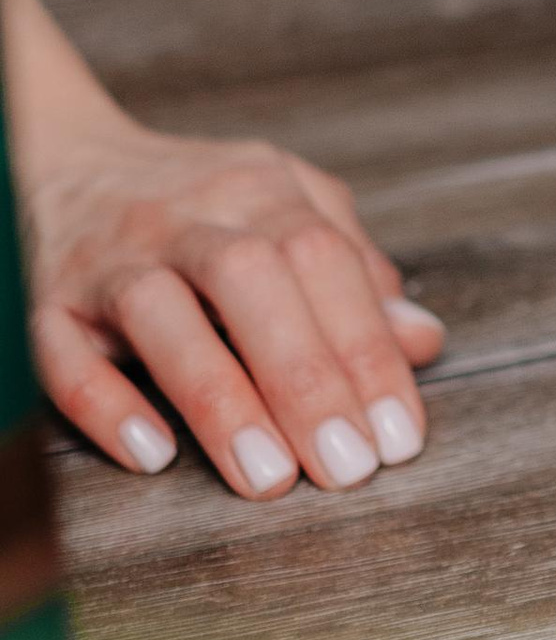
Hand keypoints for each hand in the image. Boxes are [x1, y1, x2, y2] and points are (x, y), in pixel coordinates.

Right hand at [22, 112, 444, 500]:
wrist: (68, 161)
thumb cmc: (203, 203)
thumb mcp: (291, 208)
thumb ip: (356, 272)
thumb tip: (424, 342)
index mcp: (260, 190)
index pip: (326, 260)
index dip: (369, 350)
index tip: (399, 437)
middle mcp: (187, 217)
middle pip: (252, 281)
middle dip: (306, 378)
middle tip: (347, 468)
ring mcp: (111, 258)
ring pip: (160, 312)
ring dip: (219, 397)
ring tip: (269, 478)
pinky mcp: (48, 303)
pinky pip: (64, 352)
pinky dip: (107, 404)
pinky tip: (153, 454)